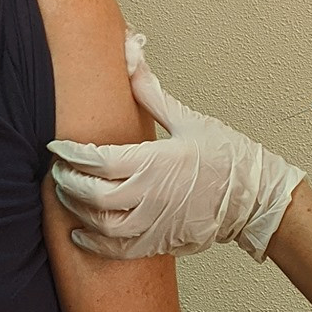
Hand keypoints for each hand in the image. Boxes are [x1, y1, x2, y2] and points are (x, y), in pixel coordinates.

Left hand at [49, 33, 305, 260]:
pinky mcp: (158, 242)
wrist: (253, 198)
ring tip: (66, 195)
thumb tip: (131, 61)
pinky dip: (93, 243)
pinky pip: (117, 250)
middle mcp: (150, 196)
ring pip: (100, 224)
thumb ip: (151, 93)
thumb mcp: (188, 120)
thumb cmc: (226, 156)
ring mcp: (154, 223)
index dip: (72, 155)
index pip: (99, 160)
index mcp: (155, 162)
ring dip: (76, 210)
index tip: (58, 147)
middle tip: (57, 170)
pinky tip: (79, 233)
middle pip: (92, 194)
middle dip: (68, 182)